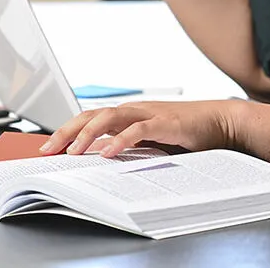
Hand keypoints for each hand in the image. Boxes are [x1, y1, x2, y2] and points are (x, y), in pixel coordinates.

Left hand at [39, 100, 242, 158]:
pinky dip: (121, 140)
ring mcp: (149, 114)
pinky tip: (108, 152)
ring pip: (110, 117)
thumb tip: (100, 159)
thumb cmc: (187, 133)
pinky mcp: (165, 122)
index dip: (67, 130)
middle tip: (47, 150)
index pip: (90, 118)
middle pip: (92, 115)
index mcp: (129, 115)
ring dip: (88, 134)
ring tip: (72, 151)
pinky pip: (138, 129)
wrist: (221, 122)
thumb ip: (129, 146)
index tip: (48, 148)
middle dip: (67, 132)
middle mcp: (135, 111)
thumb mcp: (152, 142)